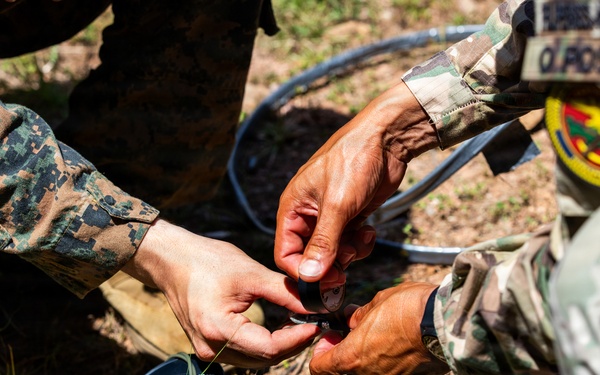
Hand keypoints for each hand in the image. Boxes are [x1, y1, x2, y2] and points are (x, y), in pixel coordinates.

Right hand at [122, 219, 319, 367]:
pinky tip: (281, 328)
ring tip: (302, 325)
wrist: (172, 260)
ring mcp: (207, 350)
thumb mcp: (250, 273)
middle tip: (315, 324)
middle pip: (263, 359)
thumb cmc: (207, 261)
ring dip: (281, 347)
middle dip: (293, 344)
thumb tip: (314, 305)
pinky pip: (244, 353)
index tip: (317, 323)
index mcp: (218, 329)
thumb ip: (284, 291)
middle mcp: (210, 348)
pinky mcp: (209, 345)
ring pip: (255, 360)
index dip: (297, 338)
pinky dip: (265, 345)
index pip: (269, 348)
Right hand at [274, 82, 435, 282]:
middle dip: (330, 264)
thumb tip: (308, 276)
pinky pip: (350, 244)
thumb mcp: (337, 205)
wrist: (386, 139)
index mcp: (293, 208)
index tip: (324, 282)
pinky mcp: (350, 217)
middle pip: (310, 257)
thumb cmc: (354, 161)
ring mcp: (330, 217)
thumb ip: (323, 243)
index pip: (285, 253)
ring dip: (349, 253)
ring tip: (362, 237)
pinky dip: (360, 243)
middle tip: (349, 264)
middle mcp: (308, 215)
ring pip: (333, 254)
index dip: (301, 272)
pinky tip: (369, 228)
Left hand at [310, 282, 448, 374]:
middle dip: (344, 353)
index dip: (321, 350)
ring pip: (367, 372)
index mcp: (352, 357)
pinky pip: (390, 372)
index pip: (319, 367)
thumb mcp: (377, 304)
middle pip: (344, 371)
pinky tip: (397, 344)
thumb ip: (359, 316)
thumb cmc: (409, 309)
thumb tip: (351, 318)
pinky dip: (388, 362)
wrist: (445, 322)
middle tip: (353, 335)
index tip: (331, 336)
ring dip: (366, 357)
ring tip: (378, 337)